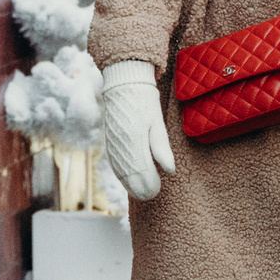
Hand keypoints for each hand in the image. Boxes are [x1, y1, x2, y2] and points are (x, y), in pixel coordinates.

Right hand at [101, 60, 176, 200]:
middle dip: (141, 188)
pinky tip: (129, 180)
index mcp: (134, 141)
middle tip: (152, 194)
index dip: (149, 184)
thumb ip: (162, 148)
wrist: (124, 85)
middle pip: (129, 177)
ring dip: (131, 184)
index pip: (141, 172)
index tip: (158, 190)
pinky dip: (123, 175)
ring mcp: (112, 145)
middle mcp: (120, 146)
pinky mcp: (109, 143)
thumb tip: (171, 170)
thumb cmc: (144, 102)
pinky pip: (115, 165)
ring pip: (120, 173)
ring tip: (142, 192)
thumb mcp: (157, 123)